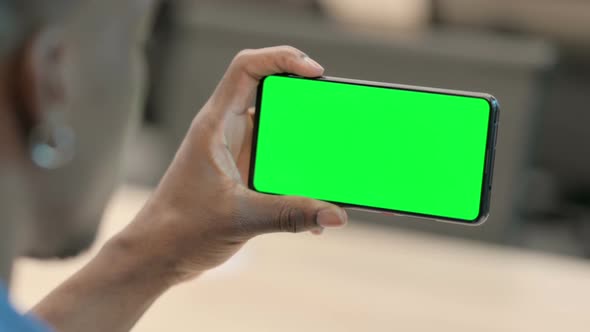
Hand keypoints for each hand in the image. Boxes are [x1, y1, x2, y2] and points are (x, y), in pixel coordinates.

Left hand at [115, 46, 347, 282]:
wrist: (157, 255)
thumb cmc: (180, 229)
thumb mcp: (240, 219)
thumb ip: (291, 215)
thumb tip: (335, 214)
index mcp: (216, 126)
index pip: (247, 68)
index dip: (282, 58)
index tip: (315, 72)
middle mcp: (227, 132)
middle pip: (270, 95)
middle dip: (304, 101)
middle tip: (333, 113)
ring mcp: (236, 153)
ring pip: (277, 132)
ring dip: (305, 145)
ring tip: (329, 160)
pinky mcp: (243, 174)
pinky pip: (278, 164)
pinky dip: (298, 177)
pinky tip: (313, 205)